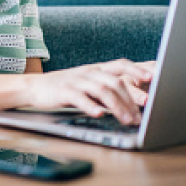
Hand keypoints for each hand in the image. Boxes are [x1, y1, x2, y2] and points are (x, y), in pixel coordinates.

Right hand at [26, 59, 152, 124]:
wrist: (35, 86)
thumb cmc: (66, 87)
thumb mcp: (87, 84)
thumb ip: (106, 90)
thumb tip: (132, 104)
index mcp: (95, 69)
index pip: (119, 65)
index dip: (135, 69)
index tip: (149, 78)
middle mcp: (87, 72)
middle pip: (114, 81)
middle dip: (130, 100)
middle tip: (138, 117)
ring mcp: (75, 80)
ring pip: (101, 90)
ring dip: (116, 106)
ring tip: (125, 120)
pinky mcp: (63, 91)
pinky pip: (79, 97)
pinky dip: (90, 106)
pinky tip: (98, 114)